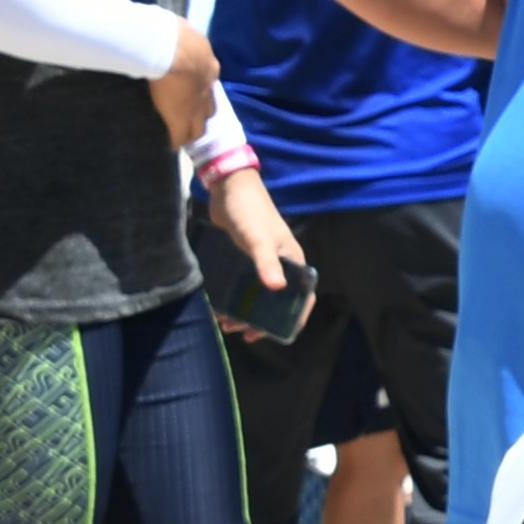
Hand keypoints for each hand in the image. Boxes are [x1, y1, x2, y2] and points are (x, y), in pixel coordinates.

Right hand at [147, 19, 218, 149]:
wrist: (170, 50)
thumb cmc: (173, 34)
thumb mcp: (184, 31)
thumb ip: (182, 34)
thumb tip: (172, 25)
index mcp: (209, 67)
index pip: (208, 84)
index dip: (201, 91)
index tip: (193, 95)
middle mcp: (207, 90)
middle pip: (209, 109)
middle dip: (202, 115)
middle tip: (193, 121)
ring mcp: (195, 106)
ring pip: (198, 126)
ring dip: (191, 131)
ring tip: (184, 137)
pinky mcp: (179, 118)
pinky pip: (179, 135)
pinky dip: (175, 141)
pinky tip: (170, 146)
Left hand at [204, 166, 308, 329]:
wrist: (230, 187)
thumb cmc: (250, 214)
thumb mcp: (259, 239)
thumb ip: (266, 263)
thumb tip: (276, 288)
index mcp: (293, 262)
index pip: (303, 297)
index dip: (294, 318)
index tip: (277, 336)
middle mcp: (282, 264)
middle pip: (277, 300)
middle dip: (262, 320)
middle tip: (239, 331)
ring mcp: (262, 261)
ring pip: (258, 294)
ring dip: (245, 311)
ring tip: (225, 322)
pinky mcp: (245, 256)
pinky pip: (244, 284)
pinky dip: (236, 297)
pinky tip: (220, 305)